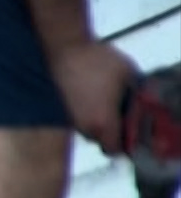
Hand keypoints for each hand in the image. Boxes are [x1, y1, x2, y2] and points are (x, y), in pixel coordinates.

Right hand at [48, 39, 138, 154]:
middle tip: (117, 112)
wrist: (64, 47)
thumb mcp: (130, 76)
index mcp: (103, 123)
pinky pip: (75, 115)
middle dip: (109, 131)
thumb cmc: (99, 62)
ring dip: (95, 119)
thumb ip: (137, 96)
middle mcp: (83, 125)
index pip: (113, 150)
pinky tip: (88, 92)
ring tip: (101, 99)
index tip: (128, 130)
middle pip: (99, 139)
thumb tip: (138, 104)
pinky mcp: (58, 106)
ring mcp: (68, 116)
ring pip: (86, 127)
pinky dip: (83, 110)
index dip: (123, 144)